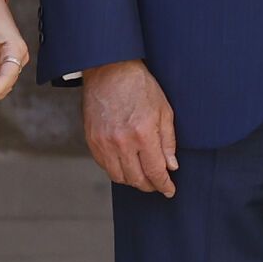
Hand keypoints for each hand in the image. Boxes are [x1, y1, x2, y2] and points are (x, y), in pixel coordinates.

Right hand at [82, 60, 177, 196]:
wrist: (110, 70)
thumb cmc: (140, 86)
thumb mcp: (164, 110)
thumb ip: (168, 141)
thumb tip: (171, 166)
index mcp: (143, 134)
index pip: (155, 171)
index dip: (164, 185)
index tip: (169, 190)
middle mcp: (121, 142)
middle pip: (136, 179)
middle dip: (150, 185)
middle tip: (158, 184)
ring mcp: (103, 143)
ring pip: (119, 177)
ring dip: (133, 180)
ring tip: (143, 176)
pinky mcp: (92, 140)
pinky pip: (105, 166)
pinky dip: (117, 170)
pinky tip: (127, 164)